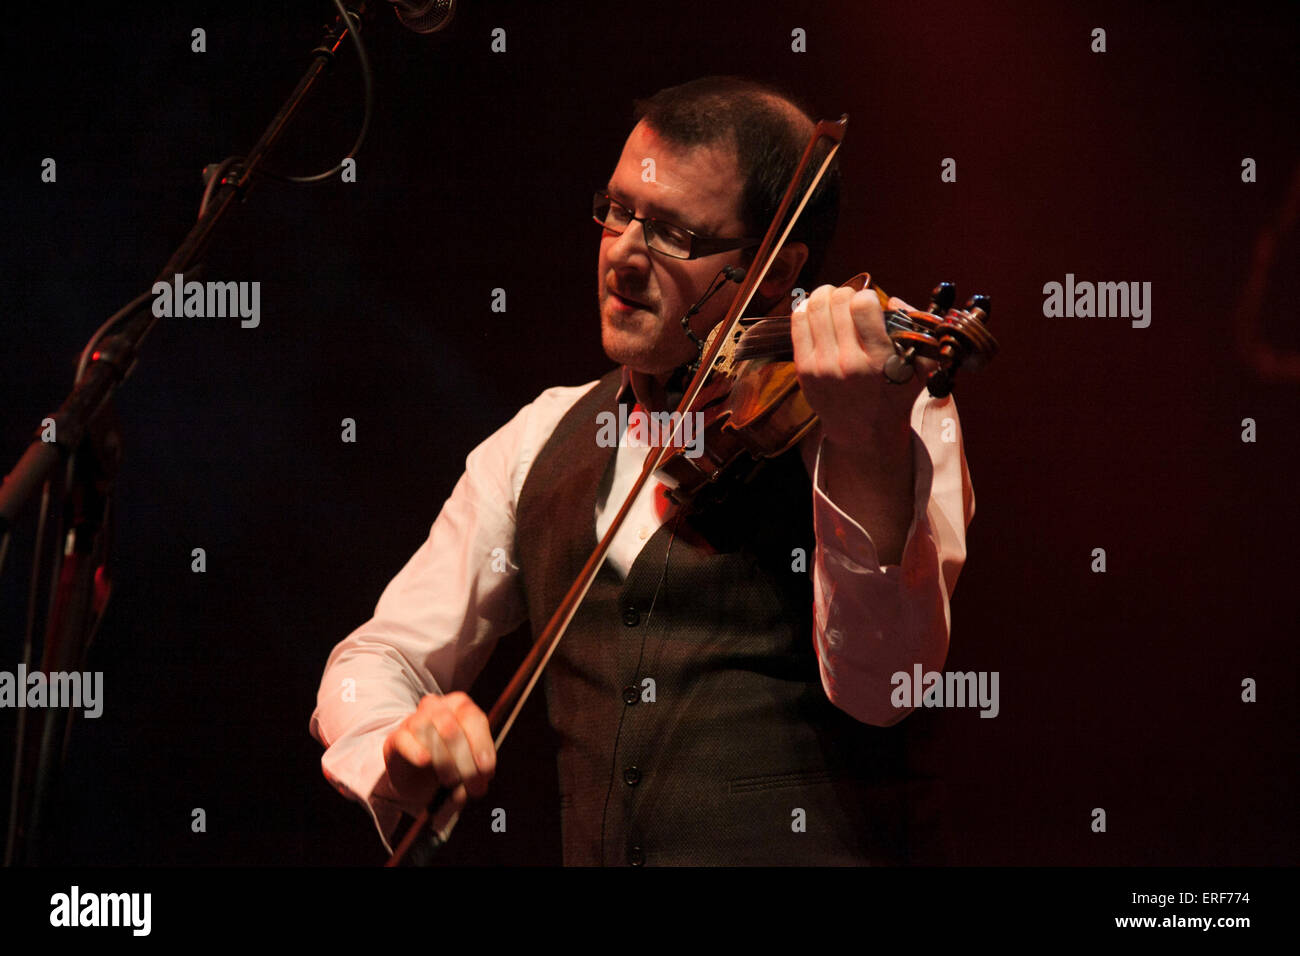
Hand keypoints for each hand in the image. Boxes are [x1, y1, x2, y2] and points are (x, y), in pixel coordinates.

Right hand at [380, 691, 495, 829]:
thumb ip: (478, 767)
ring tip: (450, 782)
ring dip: (443, 762)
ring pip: (428, 732)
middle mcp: (437, 707)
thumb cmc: (448, 764)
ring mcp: (414, 720)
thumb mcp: (470, 764)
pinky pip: (404, 739)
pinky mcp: (396, 737)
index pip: (473, 718)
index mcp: (461, 706)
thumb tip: (481, 778)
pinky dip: (416, 751)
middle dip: (465, 761)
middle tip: (471, 785)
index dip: (481, 745)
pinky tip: (424, 761)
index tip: (486, 769)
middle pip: (451, 728)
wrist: (416, 776)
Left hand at [792, 283, 929, 455]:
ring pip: (814, 307)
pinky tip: (815, 310)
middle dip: (845, 293)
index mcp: (881, 359)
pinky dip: (806, 308)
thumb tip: (893, 301)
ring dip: (824, 295)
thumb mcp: (922, 367)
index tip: (869, 303)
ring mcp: (823, 366)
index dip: (865, 296)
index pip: (862, 305)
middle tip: (850, 300)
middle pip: (837, 301)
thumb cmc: (895, 394)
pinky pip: (797, 323)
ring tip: (832, 300)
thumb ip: (919, 331)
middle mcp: (849, 362)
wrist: (865, 432)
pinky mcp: (804, 370)